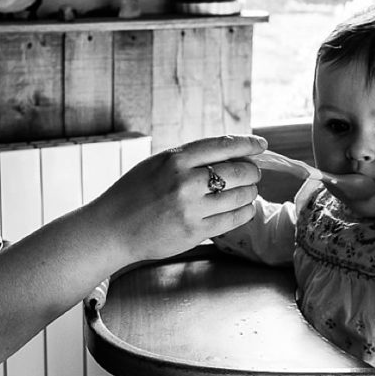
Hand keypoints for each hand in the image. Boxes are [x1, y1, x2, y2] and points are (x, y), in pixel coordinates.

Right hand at [89, 135, 266, 262]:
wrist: (112, 228)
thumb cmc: (134, 193)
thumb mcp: (157, 164)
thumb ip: (189, 158)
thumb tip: (230, 151)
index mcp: (175, 159)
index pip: (224, 145)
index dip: (248, 143)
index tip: (261, 144)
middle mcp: (185, 181)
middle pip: (239, 170)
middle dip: (252, 170)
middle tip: (251, 173)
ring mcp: (191, 208)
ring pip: (241, 195)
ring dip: (249, 191)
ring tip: (245, 191)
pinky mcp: (195, 231)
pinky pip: (234, 218)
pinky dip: (244, 211)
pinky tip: (239, 208)